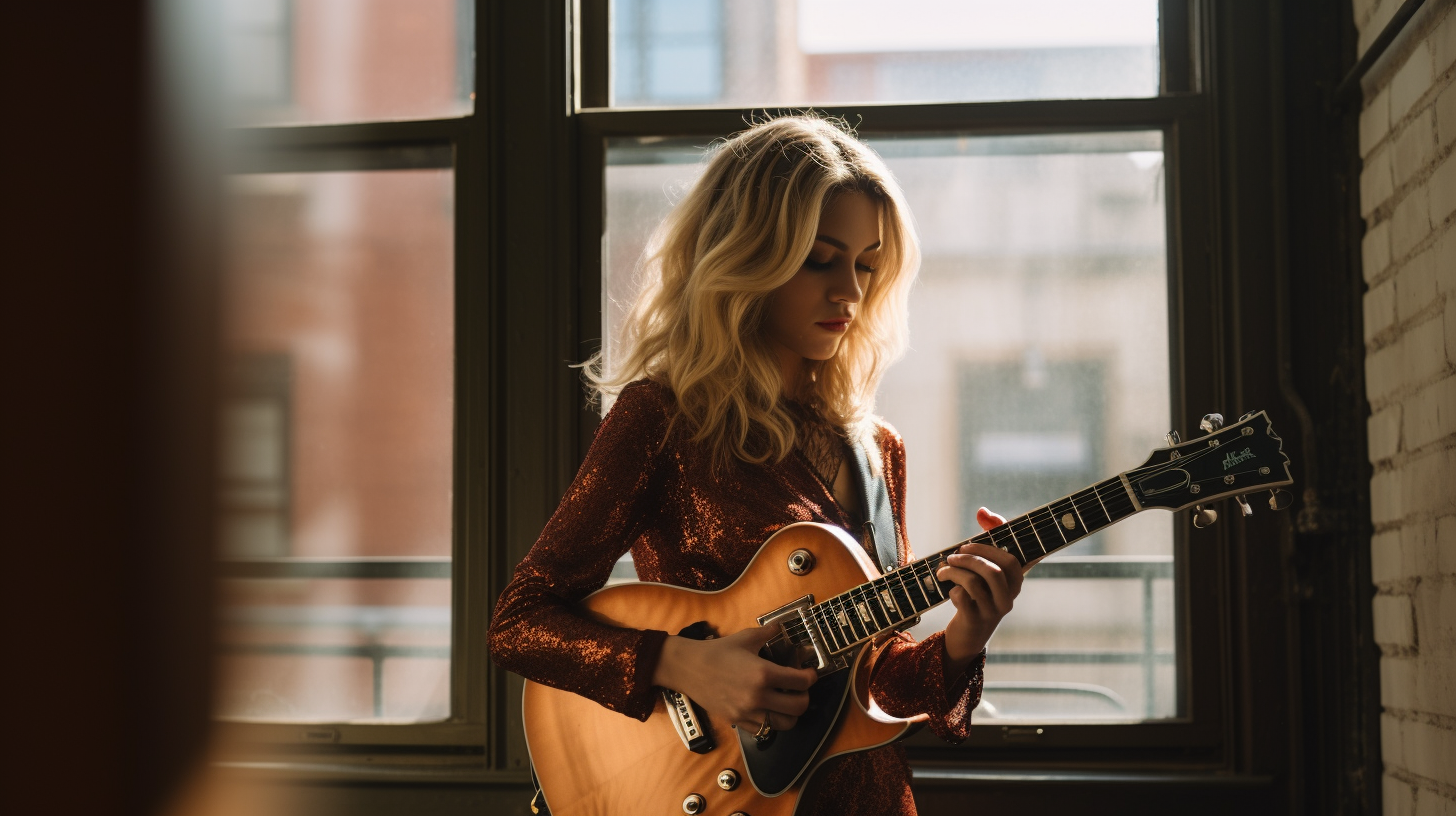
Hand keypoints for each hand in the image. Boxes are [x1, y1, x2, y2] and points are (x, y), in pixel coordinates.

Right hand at [651, 624, 818, 732]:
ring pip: (785, 724)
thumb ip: (769, 632)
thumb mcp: (746, 637)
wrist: (689, 668)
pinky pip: (765, 730)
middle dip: (805, 697)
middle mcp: (758, 696)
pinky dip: (771, 721)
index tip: (809, 674)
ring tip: (786, 702)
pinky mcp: (739, 721)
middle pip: (799, 707)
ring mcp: (748, 712)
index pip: (802, 682)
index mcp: (763, 674)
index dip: (811, 677)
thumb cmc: (717, 651)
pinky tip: (768, 708)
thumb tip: (782, 627)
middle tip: (800, 689)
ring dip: (791, 713)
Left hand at [936, 507, 1023, 672]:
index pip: (1015, 558)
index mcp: (1015, 581)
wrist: (968, 635)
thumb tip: (983, 511)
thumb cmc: (977, 595)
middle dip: (970, 556)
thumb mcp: (983, 570)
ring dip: (954, 571)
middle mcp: (1009, 597)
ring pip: (975, 583)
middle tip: (955, 554)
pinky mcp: (975, 622)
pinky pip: (962, 598)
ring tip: (944, 570)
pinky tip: (950, 591)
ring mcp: (994, 611)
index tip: (983, 523)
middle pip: (995, 570)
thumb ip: (986, 539)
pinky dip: (952, 589)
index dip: (1002, 538)